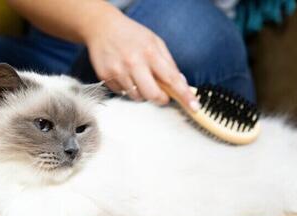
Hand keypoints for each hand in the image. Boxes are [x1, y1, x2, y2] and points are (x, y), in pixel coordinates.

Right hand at [82, 9, 199, 110]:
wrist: (102, 27)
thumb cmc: (131, 35)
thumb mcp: (155, 42)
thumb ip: (168, 62)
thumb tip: (180, 82)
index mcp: (150, 52)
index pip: (172, 78)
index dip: (184, 94)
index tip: (194, 107)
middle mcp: (133, 63)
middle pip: (152, 94)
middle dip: (160, 99)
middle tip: (161, 95)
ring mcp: (118, 71)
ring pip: (136, 97)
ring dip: (142, 93)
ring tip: (138, 77)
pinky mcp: (106, 77)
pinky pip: (121, 93)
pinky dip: (126, 88)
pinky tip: (124, 75)